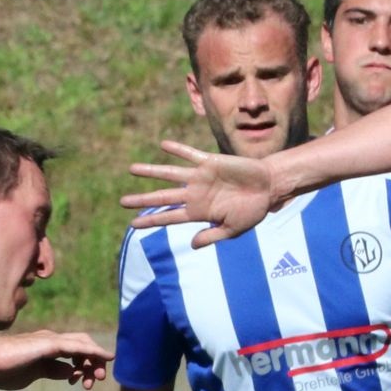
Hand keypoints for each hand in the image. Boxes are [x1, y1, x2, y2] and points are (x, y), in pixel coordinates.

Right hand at [0, 329, 112, 390]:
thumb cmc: (0, 369)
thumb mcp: (32, 374)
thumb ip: (51, 372)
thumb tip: (69, 372)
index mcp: (46, 349)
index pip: (73, 353)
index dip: (82, 367)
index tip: (79, 383)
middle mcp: (51, 340)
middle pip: (82, 346)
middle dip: (93, 362)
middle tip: (95, 380)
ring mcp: (51, 340)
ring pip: (83, 344)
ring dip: (96, 359)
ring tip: (100, 375)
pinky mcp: (49, 343)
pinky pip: (78, 345)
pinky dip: (94, 350)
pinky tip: (106, 357)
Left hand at [122, 141, 274, 246]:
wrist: (269, 188)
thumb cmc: (252, 211)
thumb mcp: (232, 230)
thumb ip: (211, 236)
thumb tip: (192, 245)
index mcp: (198, 212)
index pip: (168, 217)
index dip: (150, 221)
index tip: (132, 225)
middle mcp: (195, 195)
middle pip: (163, 197)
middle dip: (142, 199)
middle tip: (122, 202)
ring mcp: (201, 178)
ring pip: (170, 174)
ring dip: (151, 171)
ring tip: (131, 169)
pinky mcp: (210, 162)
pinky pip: (190, 155)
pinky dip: (177, 150)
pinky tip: (163, 145)